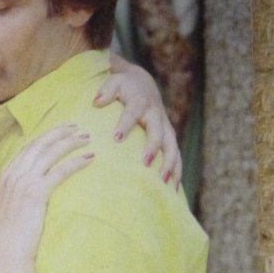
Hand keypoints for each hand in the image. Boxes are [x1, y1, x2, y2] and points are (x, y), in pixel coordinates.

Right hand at [0, 125, 93, 266]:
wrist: (6, 253)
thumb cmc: (6, 237)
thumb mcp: (5, 207)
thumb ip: (15, 192)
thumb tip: (28, 189)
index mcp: (4, 174)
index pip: (28, 147)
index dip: (46, 136)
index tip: (60, 131)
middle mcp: (12, 173)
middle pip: (39, 144)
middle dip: (59, 132)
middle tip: (76, 127)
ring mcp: (23, 182)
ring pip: (50, 153)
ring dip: (70, 142)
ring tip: (86, 139)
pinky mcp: (36, 192)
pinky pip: (60, 170)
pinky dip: (75, 162)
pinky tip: (88, 158)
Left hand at [96, 54, 181, 187]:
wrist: (144, 83)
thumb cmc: (124, 85)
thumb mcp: (114, 82)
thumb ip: (106, 91)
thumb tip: (97, 101)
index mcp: (140, 102)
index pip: (132, 112)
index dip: (125, 124)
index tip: (117, 137)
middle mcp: (156, 115)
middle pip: (158, 132)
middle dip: (153, 147)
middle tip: (146, 163)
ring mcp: (165, 127)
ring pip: (172, 146)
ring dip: (170, 164)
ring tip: (165, 183)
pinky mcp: (169, 136)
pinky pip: (175, 155)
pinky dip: (176, 170)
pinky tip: (173, 189)